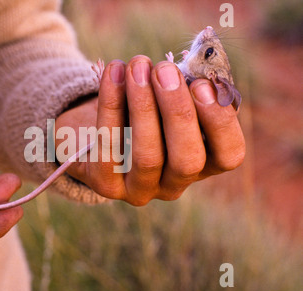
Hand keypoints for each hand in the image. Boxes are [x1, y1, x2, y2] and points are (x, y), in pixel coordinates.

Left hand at [55, 56, 244, 204]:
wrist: (96, 130)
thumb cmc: (143, 108)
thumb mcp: (168, 100)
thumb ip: (185, 89)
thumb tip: (187, 69)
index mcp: (203, 166)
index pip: (229, 156)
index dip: (220, 121)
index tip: (202, 83)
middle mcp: (174, 185)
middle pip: (187, 160)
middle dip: (178, 111)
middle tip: (164, 69)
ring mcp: (139, 190)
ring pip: (148, 157)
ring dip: (144, 106)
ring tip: (137, 66)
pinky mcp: (106, 184)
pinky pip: (109, 147)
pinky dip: (111, 105)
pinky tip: (114, 72)